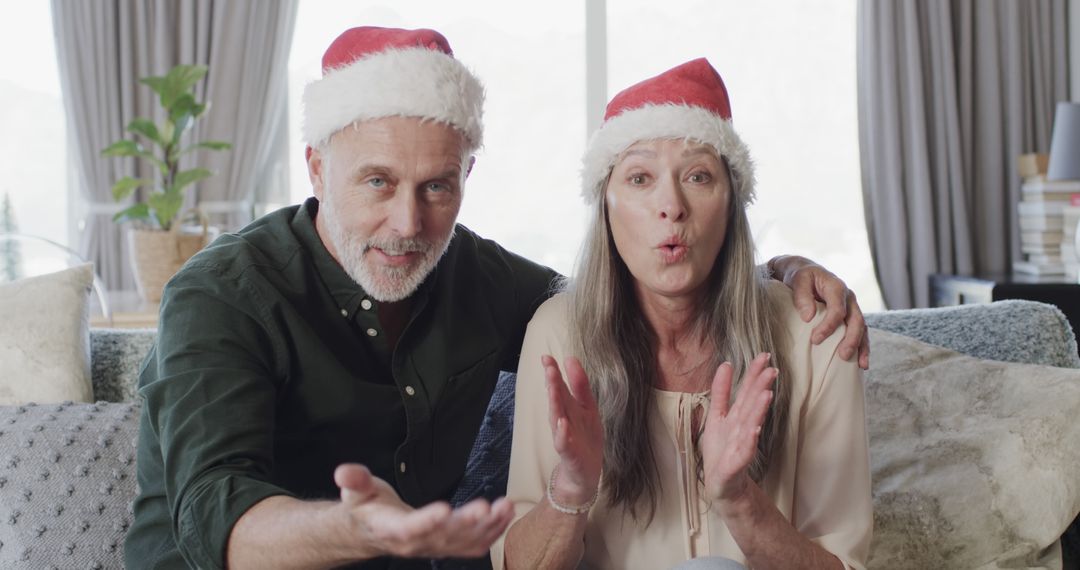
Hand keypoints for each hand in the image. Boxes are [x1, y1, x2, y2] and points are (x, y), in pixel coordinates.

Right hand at [334, 463, 513, 558]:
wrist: (371, 532)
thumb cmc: (367, 507)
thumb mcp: (356, 491)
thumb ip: (354, 481)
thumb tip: (344, 472)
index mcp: (391, 529)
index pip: (409, 528)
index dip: (427, 521)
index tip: (444, 509)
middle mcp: (415, 543)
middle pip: (443, 537)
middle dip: (466, 523)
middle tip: (484, 507)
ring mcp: (434, 547)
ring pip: (463, 543)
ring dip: (487, 526)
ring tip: (504, 507)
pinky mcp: (448, 546)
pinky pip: (473, 544)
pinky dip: (492, 532)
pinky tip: (505, 514)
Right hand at [542, 355, 602, 506]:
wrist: (583, 475)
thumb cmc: (584, 439)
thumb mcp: (588, 409)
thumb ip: (580, 385)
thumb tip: (571, 359)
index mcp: (571, 408)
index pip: (561, 386)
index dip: (555, 372)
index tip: (546, 356)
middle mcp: (565, 420)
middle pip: (557, 399)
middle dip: (553, 383)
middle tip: (548, 367)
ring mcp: (565, 437)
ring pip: (558, 417)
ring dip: (555, 404)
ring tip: (553, 389)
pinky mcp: (569, 454)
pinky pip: (564, 443)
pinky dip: (562, 434)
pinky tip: (562, 424)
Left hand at [700, 354, 776, 505]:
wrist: (723, 485)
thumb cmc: (721, 451)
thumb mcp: (716, 416)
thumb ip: (721, 391)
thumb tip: (727, 364)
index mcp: (735, 416)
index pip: (746, 391)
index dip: (754, 373)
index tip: (764, 355)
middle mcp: (741, 428)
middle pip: (751, 404)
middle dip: (760, 387)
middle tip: (772, 369)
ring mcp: (740, 445)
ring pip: (750, 424)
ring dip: (758, 410)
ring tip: (766, 394)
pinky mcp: (736, 463)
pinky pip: (744, 450)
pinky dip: (749, 440)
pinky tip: (754, 429)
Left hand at [770, 255, 869, 369]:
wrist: (806, 272)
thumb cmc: (801, 277)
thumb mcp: (798, 280)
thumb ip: (802, 296)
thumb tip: (808, 317)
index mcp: (837, 287)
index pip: (838, 310)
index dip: (829, 326)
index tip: (815, 340)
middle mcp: (849, 298)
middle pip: (856, 320)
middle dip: (851, 339)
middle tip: (842, 356)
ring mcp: (852, 307)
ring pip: (863, 328)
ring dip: (862, 346)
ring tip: (861, 365)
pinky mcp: (850, 316)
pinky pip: (860, 332)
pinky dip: (862, 346)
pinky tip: (862, 362)